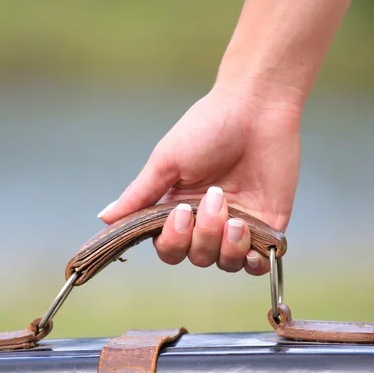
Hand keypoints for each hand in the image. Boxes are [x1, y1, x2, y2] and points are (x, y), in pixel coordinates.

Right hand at [97, 85, 301, 274]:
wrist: (256, 108)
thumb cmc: (208, 127)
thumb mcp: (166, 161)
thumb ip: (138, 194)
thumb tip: (104, 218)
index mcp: (179, 208)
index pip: (168, 246)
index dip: (172, 240)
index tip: (179, 212)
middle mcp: (207, 221)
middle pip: (195, 257)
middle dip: (203, 236)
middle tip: (214, 198)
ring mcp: (239, 225)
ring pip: (225, 263)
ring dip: (227, 245)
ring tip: (236, 216)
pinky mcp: (269, 226)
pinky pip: (259, 264)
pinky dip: (254, 260)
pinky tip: (251, 238)